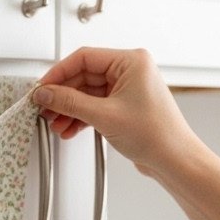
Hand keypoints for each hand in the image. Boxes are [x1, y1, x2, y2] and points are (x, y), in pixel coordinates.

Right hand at [34, 47, 196, 180]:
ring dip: (70, 108)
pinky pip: (96, 104)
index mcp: (131, 61)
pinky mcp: (125, 105)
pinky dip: (81, 116)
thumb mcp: (104, 116)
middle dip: (63, 95)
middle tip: (45, 106)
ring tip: (56, 122)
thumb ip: (70, 102)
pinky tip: (70, 127)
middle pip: (84, 76)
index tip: (42, 87)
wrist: (176, 162)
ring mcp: (128, 88)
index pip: (84, 57)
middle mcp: (130, 70)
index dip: (59, 73)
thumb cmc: (158, 136)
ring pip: (87, 92)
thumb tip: (46, 93)